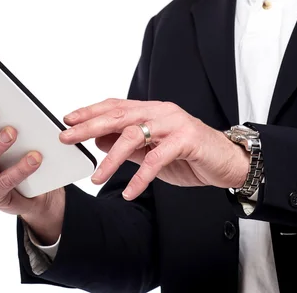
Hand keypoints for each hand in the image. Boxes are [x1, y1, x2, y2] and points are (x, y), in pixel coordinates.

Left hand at [60, 99, 249, 200]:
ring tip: (97, 176)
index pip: (116, 106)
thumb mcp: (152, 151)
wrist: (229, 161)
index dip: (91, 111)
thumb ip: (128, 145)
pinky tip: (129, 192)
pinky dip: (140, 177)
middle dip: (90, 126)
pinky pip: (157, 159)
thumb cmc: (190, 155)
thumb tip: (97, 140)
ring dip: (111, 157)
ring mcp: (174, 124)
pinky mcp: (186, 141)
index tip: (68, 120)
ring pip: (134, 135)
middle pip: (119, 115)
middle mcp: (161, 112)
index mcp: (152, 110)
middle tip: (68, 137)